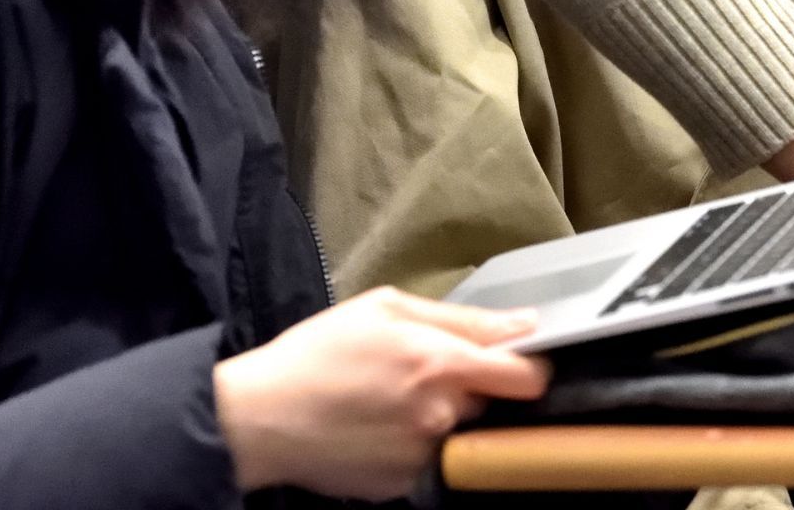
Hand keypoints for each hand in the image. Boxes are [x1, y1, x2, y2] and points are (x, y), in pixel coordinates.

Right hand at [212, 286, 550, 498]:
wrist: (260, 418)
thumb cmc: (318, 353)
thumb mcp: (385, 308)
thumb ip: (462, 318)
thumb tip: (524, 324)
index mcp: (440, 363)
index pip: (527, 376)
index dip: (532, 367)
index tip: (520, 362)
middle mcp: (441, 414)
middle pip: (493, 405)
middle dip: (475, 390)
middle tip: (432, 375)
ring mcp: (424, 455)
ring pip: (463, 433)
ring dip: (446, 418)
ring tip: (399, 403)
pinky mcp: (405, 486)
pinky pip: (433, 460)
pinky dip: (419, 445)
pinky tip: (384, 428)